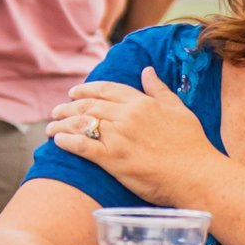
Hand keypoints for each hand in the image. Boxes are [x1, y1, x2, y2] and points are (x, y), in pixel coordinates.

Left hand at [47, 67, 216, 202]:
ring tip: (51, 127)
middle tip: (56, 111)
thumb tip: (147, 71)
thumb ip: (159, 90)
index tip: (74, 92)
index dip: (87, 89)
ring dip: (62, 124)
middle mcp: (127, 116)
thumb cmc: (191, 144)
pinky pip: (81, 146)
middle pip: (89, 106)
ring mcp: (118, 137)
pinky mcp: (111, 159)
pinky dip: (66, 141)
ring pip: (81, 124)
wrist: (194, 173)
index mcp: (142, 103)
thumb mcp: (178, 109)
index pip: (107, 89)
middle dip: (68, 107)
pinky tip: (57, 141)